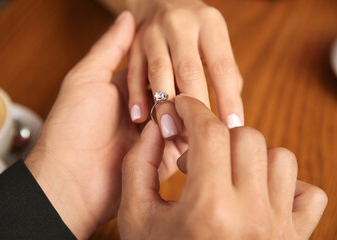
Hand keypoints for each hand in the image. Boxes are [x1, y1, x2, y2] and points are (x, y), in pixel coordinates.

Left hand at [24, 12, 181, 238]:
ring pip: (182, 119)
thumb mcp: (87, 78)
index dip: (171, 65)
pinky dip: (191, 136)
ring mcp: (152, 138)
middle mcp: (140, 115)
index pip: (157, 73)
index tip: (187, 55)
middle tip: (193, 84)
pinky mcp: (162, 161)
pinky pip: (184, 146)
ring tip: (195, 104)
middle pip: (172, 96)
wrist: (69, 179)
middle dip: (183, 90)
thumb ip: (110, 48)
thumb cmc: (72, 127)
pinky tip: (197, 126)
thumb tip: (128, 18)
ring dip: (187, 112)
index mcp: (125, 93)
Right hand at [118, 95, 326, 239]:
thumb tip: (155, 127)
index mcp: (209, 211)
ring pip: (280, 157)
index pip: (210, 133)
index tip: (183, 107)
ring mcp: (279, 230)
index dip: (193, 110)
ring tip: (225, 176)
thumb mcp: (135, 215)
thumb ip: (139, 165)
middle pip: (247, 137)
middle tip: (196, 158)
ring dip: (249, 156)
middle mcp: (252, 218)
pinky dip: (285, 184)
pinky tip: (257, 193)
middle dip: (216, 136)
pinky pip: (308, 193)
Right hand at [126, 0, 243, 137]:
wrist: (160, 0)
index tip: (233, 127)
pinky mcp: (134, 42)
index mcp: (210, 24)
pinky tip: (140, 117)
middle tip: (197, 138)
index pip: (222, 66)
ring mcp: (154, 33)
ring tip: (170, 132)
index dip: (228, 99)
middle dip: (193, 107)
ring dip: (164, 105)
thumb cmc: (194, 30)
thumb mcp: (214, 40)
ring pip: (159, 72)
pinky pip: (133, 72)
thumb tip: (229, 116)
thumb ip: (223, 73)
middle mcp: (181, 25)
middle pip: (189, 70)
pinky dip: (136, 96)